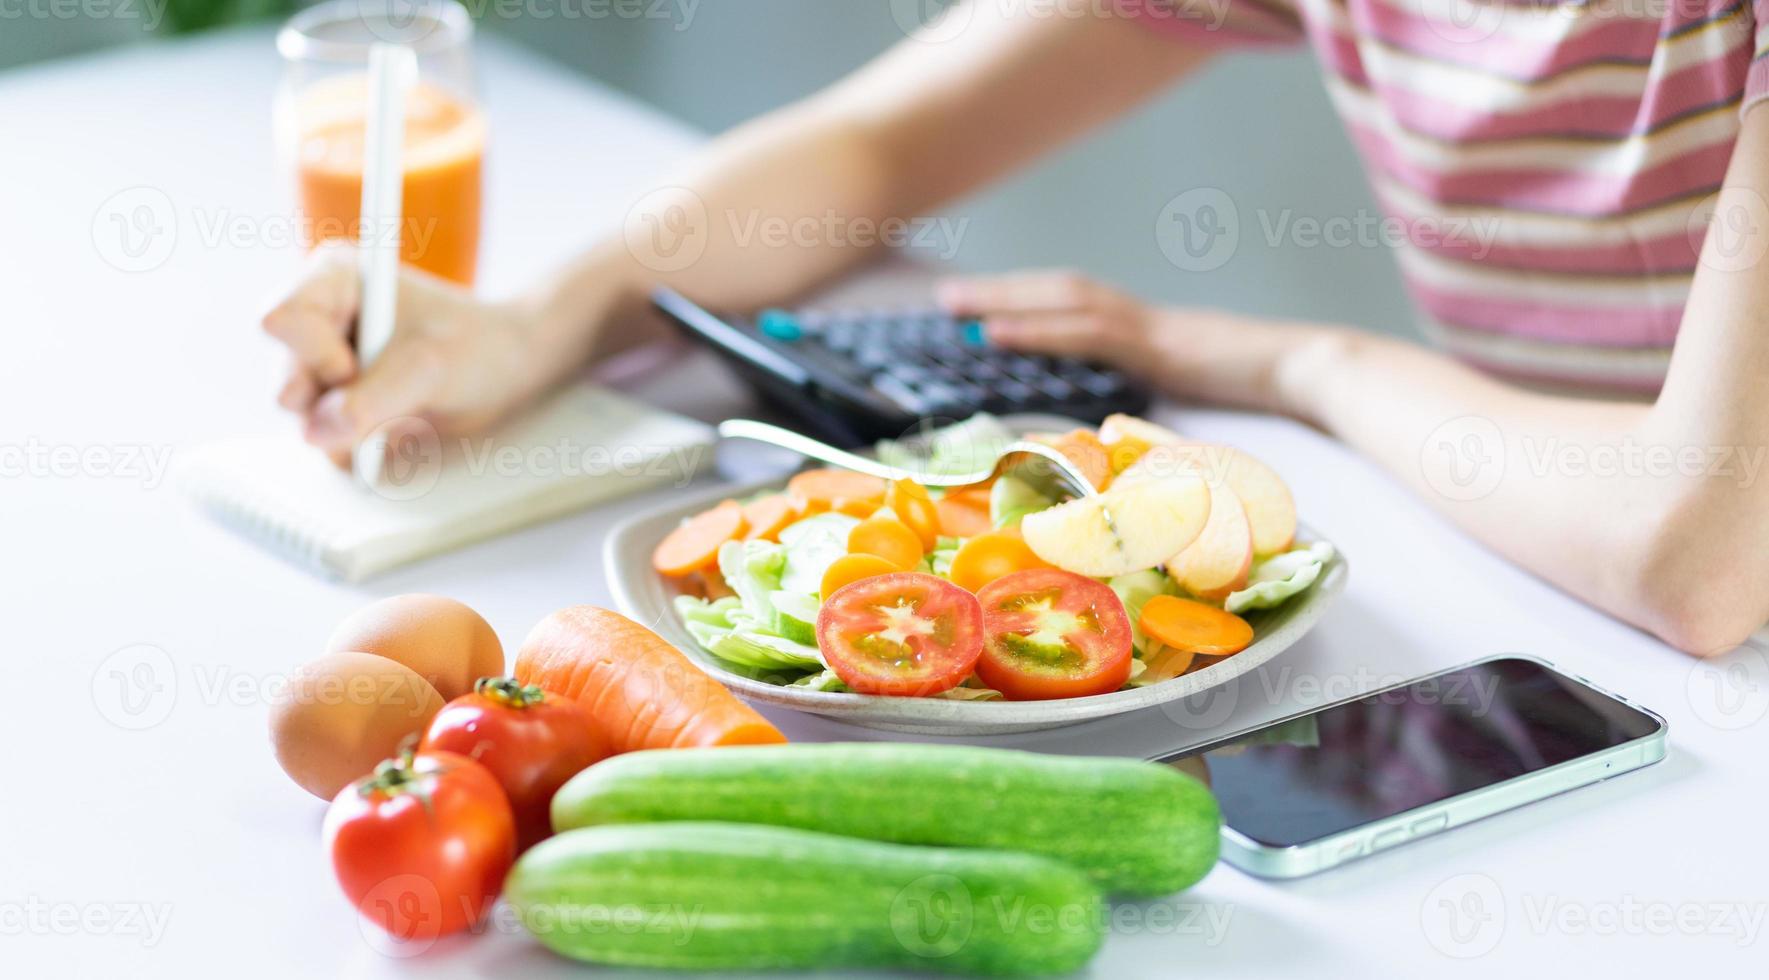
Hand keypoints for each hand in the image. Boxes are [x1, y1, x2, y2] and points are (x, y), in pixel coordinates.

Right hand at [262, 244, 567, 465]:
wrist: (507, 370)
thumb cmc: (477, 346)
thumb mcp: (431, 366)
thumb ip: (373, 397)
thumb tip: (314, 433)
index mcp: (332, 280)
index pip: (282, 322)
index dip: (316, 356)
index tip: (355, 367)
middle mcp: (318, 323)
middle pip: (287, 379)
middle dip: (336, 401)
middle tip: (390, 397)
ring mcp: (323, 371)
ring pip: (305, 420)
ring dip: (354, 429)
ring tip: (405, 409)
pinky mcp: (336, 410)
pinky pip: (328, 444)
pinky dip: (365, 446)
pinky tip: (401, 427)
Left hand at [937, 270, 1330, 414]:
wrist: (1306, 369)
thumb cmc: (1258, 388)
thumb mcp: (1191, 395)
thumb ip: (1149, 398)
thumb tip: (1109, 425)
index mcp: (1142, 330)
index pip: (1072, 307)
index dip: (1024, 305)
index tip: (979, 311)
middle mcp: (1137, 318)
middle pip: (1055, 293)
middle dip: (999, 293)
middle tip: (945, 298)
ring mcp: (1146, 326)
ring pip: (1062, 302)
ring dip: (1004, 302)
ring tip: (956, 307)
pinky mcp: (1156, 344)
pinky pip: (1085, 331)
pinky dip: (1037, 330)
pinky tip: (998, 333)